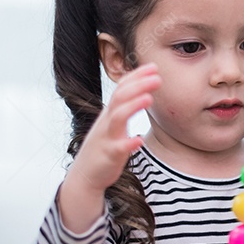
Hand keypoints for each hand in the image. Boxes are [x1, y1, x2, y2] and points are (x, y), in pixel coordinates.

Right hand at [58, 63, 160, 232]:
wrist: (85, 175)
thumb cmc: (104, 147)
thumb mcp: (113, 124)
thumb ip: (124, 108)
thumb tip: (142, 91)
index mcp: (109, 113)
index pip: (122, 89)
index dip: (136, 77)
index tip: (153, 67)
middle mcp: (106, 122)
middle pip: (120, 98)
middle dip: (138, 86)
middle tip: (157, 77)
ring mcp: (106, 138)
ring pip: (117, 119)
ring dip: (133, 107)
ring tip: (149, 99)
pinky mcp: (108, 156)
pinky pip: (118, 149)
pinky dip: (128, 143)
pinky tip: (139, 140)